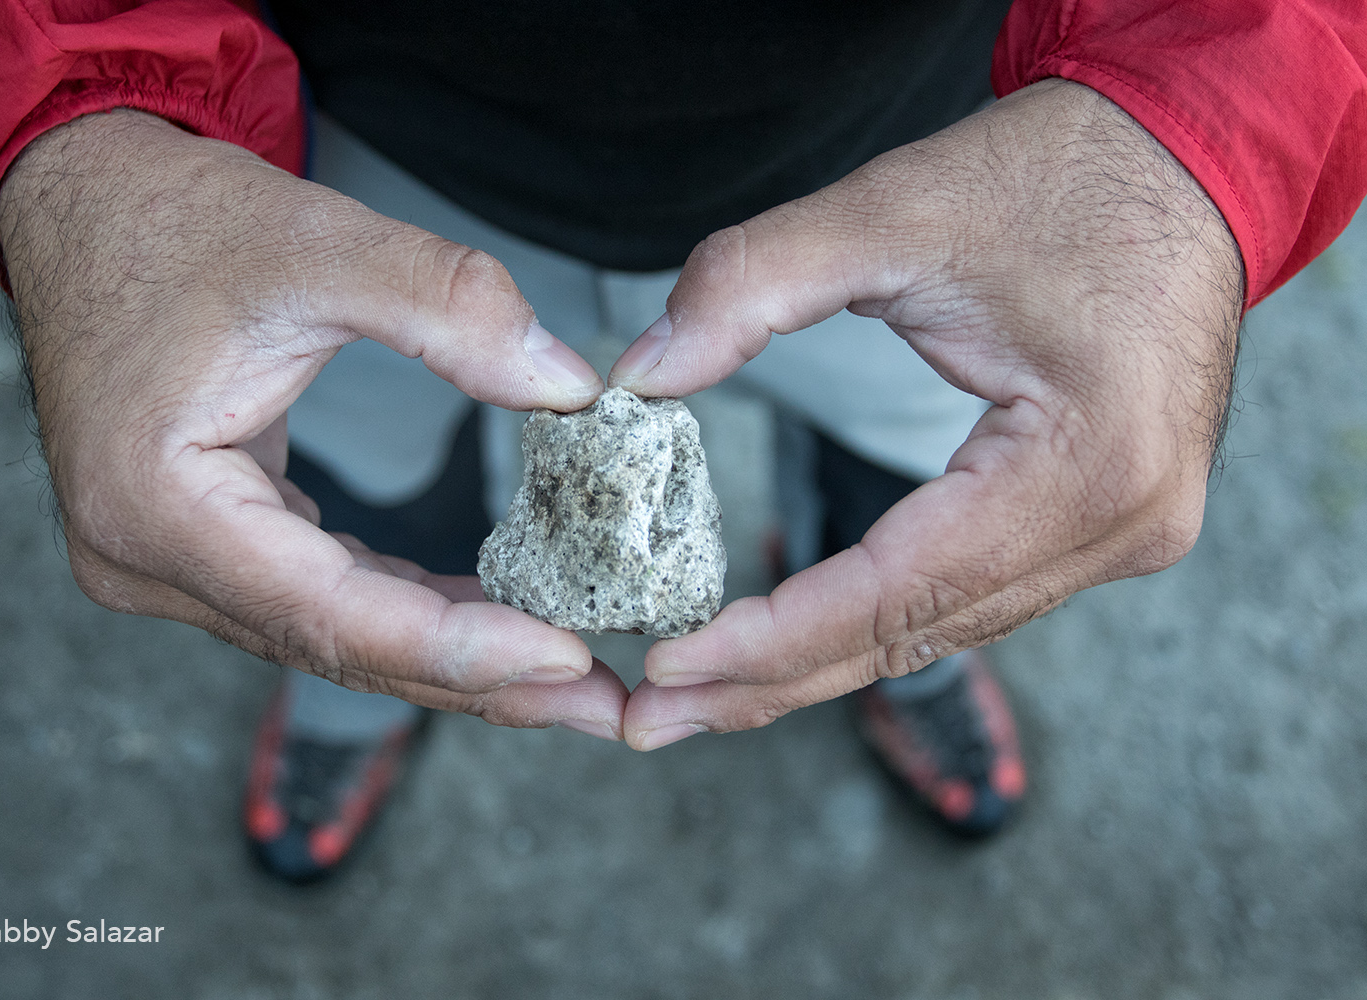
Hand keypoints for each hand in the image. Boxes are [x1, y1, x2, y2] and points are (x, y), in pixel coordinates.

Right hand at [0, 109, 625, 737]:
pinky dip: (407, 613)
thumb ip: (446, 305)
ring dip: (454, 659)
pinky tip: (490, 618)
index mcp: (157, 505)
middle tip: (602, 701)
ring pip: (335, 640)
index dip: (459, 647)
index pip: (330, 614)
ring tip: (570, 678)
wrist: (85, 206)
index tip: (569, 660)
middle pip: (339, 649)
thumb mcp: (313, 241)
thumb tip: (567, 387)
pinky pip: (320, 602)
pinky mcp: (199, 549)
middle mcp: (146, 563)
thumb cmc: (173, 223)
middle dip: (480, 679)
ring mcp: (166, 567)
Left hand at [609, 79, 1243, 749]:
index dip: (771, 635)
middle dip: (771, 681)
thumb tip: (639, 373)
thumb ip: (751, 283)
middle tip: (648, 720)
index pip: (897, 590)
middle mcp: (1122, 525)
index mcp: (1088, 461)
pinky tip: (792, 640)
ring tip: (696, 694)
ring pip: (939, 630)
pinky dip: (872, 619)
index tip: (665, 664)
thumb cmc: (1053, 175)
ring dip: (814, 663)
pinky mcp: (1105, 521)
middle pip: (914, 636)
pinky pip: (970, 595)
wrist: (1179, 155)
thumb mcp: (891, 210)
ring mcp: (1125, 534)